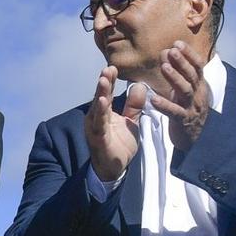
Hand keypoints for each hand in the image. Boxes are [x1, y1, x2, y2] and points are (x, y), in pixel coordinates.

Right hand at [84, 65, 142, 183]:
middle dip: (104, 83)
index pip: (107, 94)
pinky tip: (103, 102)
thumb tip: (139, 86)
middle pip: (100, 97)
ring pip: (98, 108)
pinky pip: (99, 123)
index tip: (113, 67)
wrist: (113, 167)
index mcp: (104, 113)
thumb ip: (133, 105)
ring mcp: (95, 128)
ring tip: (104, 80)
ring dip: (101, 94)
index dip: (110, 81)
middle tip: (108, 68)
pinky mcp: (98, 138)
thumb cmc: (119, 144)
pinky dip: (101, 112)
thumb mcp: (130, 121)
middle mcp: (96, 118)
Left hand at [145, 42, 210, 148]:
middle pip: (192, 75)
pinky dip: (165, 105)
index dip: (188, 54)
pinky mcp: (184, 121)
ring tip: (164, 67)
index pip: (197, 66)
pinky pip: (175, 112)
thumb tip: (167, 51)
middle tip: (171, 50)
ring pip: (185, 91)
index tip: (177, 43)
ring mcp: (192, 108)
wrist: (197, 138)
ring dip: (175, 78)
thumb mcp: (185, 90)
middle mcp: (198, 94)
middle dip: (182, 62)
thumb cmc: (188, 109)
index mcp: (199, 86)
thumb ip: (177, 72)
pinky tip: (153, 100)